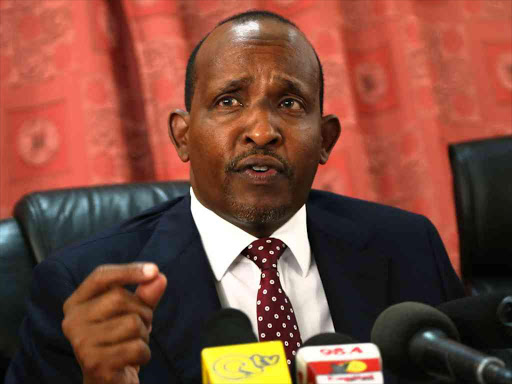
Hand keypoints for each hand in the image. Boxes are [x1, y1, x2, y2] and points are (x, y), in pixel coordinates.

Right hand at [61, 263, 166, 383]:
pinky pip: (136, 347)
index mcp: (76, 303)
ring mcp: (81, 343)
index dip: (129, 270)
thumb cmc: (120, 341)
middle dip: (143, 311)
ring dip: (144, 335)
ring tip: (133, 343)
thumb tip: (159, 277)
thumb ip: (145, 294)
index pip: (102, 276)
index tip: (154, 270)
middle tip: (140, 327)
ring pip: (132, 323)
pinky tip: (133, 360)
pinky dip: (144, 354)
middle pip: (120, 298)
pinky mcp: (94, 363)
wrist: (108, 383)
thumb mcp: (134, 312)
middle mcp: (72, 321)